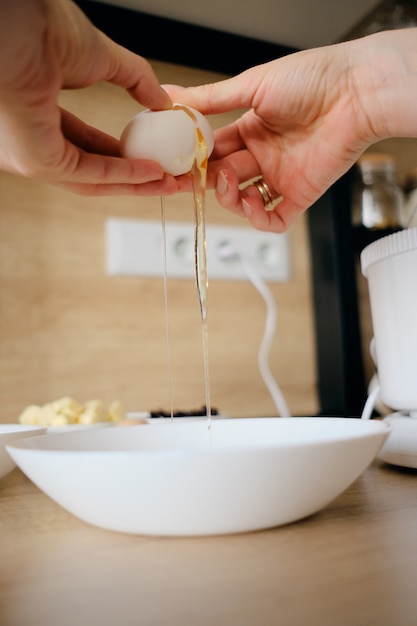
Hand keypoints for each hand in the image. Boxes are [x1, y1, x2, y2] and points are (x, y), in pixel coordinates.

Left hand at [0, 0, 179, 194]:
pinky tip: (152, 173)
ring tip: (168, 182)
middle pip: (92, 171)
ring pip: (93, 179)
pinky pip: (90, 174)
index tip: (155, 158)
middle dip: (135, 178)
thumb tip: (163, 102)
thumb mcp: (103, 59)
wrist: (27, 28)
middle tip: (168, 179)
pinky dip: (125, 175)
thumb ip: (136, 80)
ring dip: (136, 183)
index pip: (86, 146)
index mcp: (36, 115)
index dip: (125, 155)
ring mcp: (32, 155)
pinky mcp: (40, 162)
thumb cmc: (44, 32)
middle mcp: (29, 143)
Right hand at [165, 28, 416, 231]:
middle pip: (224, 177)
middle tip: (192, 176)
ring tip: (228, 181)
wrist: (354, 92)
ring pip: (243, 200)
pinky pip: (274, 219)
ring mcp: (281, 176)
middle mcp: (264, 155)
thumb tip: (172, 98)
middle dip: (206, 180)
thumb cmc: (310, 79)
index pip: (215, 151)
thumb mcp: (252, 85)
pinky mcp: (300, 194)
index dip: (196, 159)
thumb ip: (211, 99)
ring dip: (228, 197)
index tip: (178, 161)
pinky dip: (258, 218)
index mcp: (251, 129)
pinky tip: (250, 203)